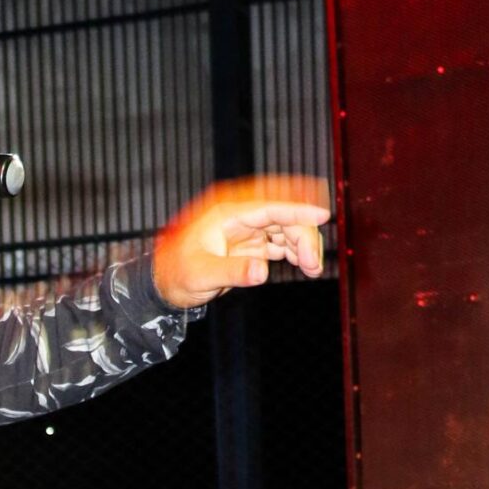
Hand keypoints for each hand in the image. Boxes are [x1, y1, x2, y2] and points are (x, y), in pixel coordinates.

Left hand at [151, 175, 331, 307]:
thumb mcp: (201, 275)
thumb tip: (261, 272)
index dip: (298, 210)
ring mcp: (246, 229)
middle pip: (283, 217)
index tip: (323, 214)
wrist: (165, 282)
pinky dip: (294, 252)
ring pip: (285, 228)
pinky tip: (304, 266)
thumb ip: (231, 272)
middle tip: (313, 264)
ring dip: (303, 245)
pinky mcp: (250, 243)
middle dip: (304, 236)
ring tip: (312, 269)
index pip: (270, 206)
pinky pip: (280, 241)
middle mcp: (239, 217)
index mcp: (227, 214)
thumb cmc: (176, 274)